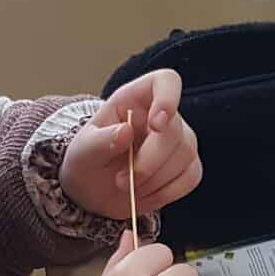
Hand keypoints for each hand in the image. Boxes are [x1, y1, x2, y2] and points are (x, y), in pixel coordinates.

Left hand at [59, 70, 201, 222]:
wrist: (93, 189)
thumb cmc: (88, 160)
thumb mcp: (83, 151)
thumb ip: (101, 141)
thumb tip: (125, 132)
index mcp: (135, 99)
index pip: (166, 81)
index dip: (168, 99)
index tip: (156, 125)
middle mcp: (163, 115)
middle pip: (175, 131)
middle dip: (149, 162)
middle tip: (121, 180)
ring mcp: (179, 141)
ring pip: (186, 155)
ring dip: (155, 180)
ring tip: (128, 188)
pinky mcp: (187, 166)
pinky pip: (191, 177)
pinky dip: (167, 192)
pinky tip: (145, 194)